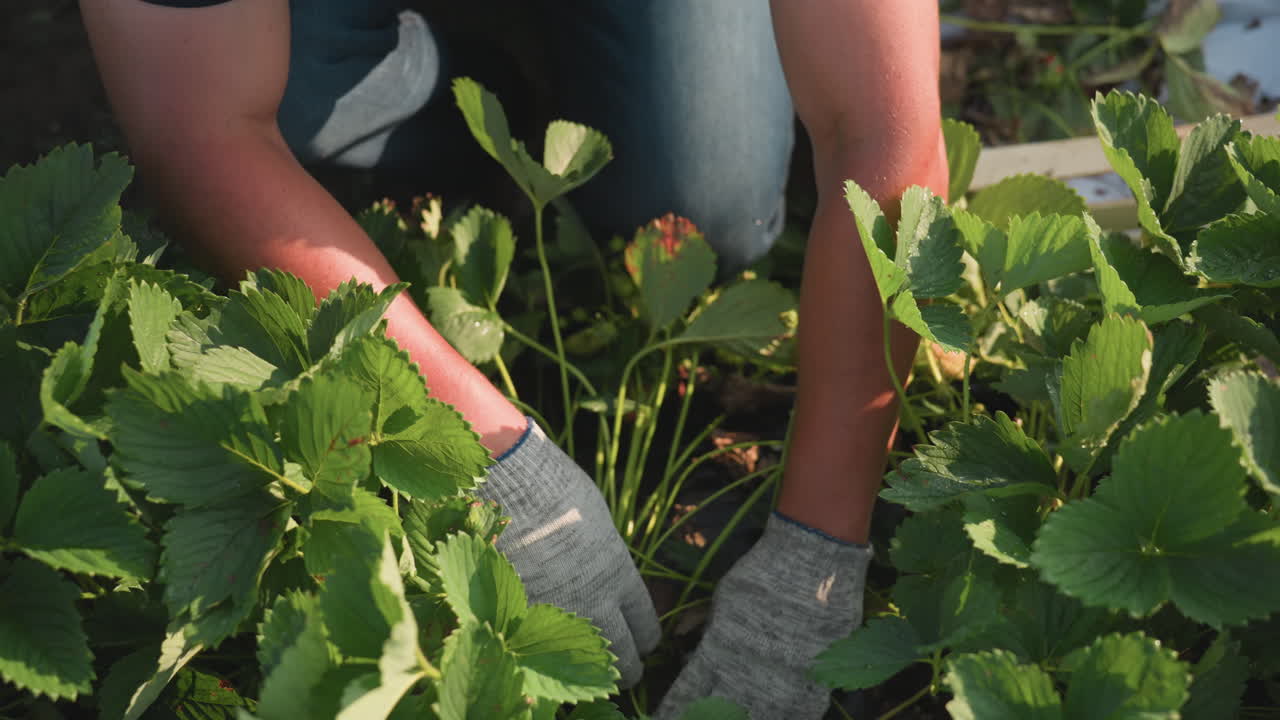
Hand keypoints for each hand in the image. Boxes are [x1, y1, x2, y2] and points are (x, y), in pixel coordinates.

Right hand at [477, 420, 659, 686]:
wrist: (507, 483)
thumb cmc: (555, 489)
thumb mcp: (597, 521)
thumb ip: (607, 556)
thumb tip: (609, 573)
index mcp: (618, 576)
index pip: (645, 625)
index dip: (644, 636)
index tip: (641, 641)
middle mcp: (593, 603)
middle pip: (623, 656)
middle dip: (624, 665)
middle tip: (620, 668)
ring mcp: (552, 614)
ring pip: (579, 665)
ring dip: (584, 670)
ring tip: (584, 670)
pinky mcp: (515, 617)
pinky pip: (537, 652)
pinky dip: (542, 656)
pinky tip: (542, 652)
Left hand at [656, 512, 872, 718]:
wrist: (812, 563)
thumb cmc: (762, 575)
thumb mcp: (722, 597)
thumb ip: (700, 623)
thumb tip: (678, 636)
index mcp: (716, 655)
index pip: (684, 699)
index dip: (673, 711)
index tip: (670, 715)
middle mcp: (745, 677)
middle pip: (716, 716)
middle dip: (705, 716)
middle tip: (702, 714)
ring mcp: (782, 686)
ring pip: (757, 719)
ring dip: (746, 717)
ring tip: (740, 713)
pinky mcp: (814, 685)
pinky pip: (799, 715)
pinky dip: (788, 714)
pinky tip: (780, 710)